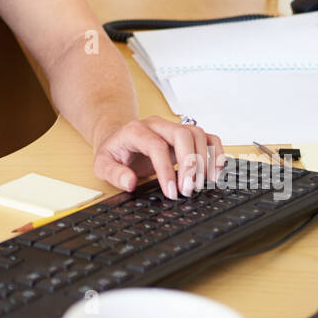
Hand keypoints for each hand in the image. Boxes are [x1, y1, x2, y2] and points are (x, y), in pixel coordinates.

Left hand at [92, 117, 225, 197]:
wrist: (118, 137)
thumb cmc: (114, 152)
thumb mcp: (102, 165)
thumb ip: (114, 174)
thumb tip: (130, 182)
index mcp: (136, 131)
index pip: (155, 146)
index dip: (166, 170)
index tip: (171, 192)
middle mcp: (157, 125)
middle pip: (181, 134)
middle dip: (189, 164)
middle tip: (189, 189)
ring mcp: (173, 128)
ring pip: (196, 133)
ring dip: (204, 160)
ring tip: (202, 185)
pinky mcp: (185, 135)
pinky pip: (207, 137)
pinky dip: (216, 152)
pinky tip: (216, 171)